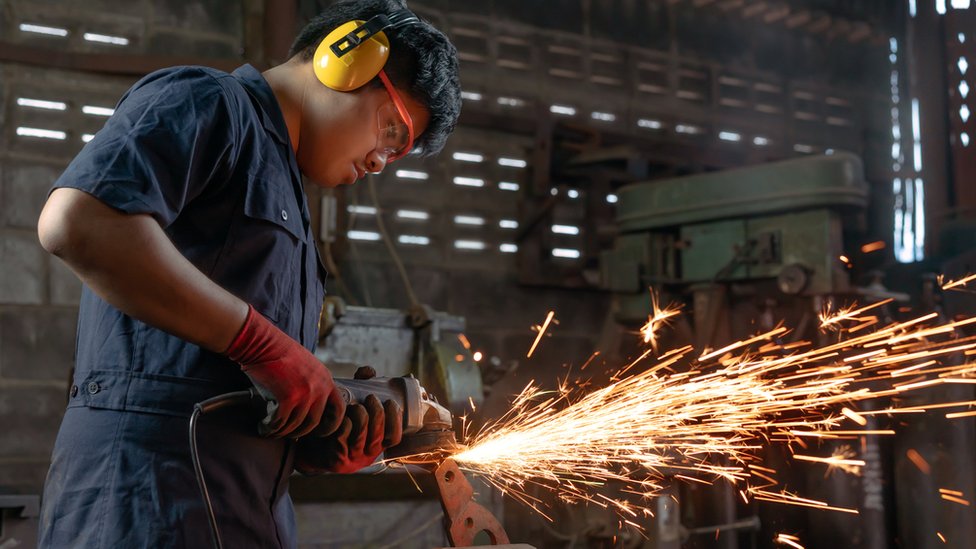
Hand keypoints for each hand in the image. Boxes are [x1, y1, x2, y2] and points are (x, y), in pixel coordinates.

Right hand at [224, 305, 345, 437]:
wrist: (262, 342)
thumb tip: (307, 409)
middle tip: (288, 434)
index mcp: (326, 379)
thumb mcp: (306, 367)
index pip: (339, 409)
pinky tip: (263, 427)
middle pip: (314, 422)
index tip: (318, 431)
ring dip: (282, 432)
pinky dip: (270, 428)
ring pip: (296, 425)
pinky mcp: (288, 397)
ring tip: (271, 431)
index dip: (330, 424)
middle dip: (300, 432)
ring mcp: (306, 392)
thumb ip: (312, 385)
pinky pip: (281, 422)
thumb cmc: (278, 354)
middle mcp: (320, 387)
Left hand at [294, 367, 403, 473]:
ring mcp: (352, 459)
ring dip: (361, 416)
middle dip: (377, 413)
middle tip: (370, 398)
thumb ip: (362, 386)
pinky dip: (343, 423)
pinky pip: (342, 437)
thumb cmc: (336, 422)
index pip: (394, 437)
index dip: (395, 419)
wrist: (310, 445)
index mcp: (376, 444)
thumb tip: (369, 372)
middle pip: (379, 434)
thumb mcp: (353, 406)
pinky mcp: (336, 460)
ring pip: (361, 435)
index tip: (390, 402)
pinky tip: (340, 416)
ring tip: (355, 405)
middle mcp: (367, 455)